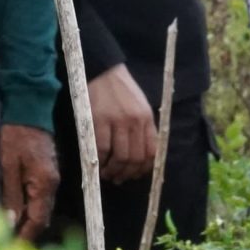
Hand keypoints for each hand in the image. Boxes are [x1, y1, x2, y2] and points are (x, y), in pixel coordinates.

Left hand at [0, 124, 58, 240]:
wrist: (29, 109)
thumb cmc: (15, 136)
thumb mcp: (8, 165)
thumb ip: (11, 195)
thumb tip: (11, 223)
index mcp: (44, 184)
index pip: (37, 220)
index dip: (25, 237)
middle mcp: (52, 185)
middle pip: (42, 217)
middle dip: (26, 232)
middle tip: (7, 245)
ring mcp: (51, 179)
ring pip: (41, 208)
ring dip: (27, 222)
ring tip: (9, 233)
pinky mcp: (46, 173)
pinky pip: (39, 198)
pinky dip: (29, 209)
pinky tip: (16, 213)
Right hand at [87, 65, 158, 183]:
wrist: (103, 71)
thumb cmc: (121, 89)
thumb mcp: (140, 106)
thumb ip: (143, 128)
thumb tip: (141, 156)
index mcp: (147, 118)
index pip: (152, 152)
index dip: (144, 169)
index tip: (135, 175)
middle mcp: (135, 121)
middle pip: (135, 158)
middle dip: (127, 173)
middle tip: (118, 178)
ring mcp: (117, 122)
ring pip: (120, 157)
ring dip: (113, 170)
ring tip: (107, 174)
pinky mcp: (99, 121)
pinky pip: (102, 149)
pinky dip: (100, 161)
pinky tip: (98, 164)